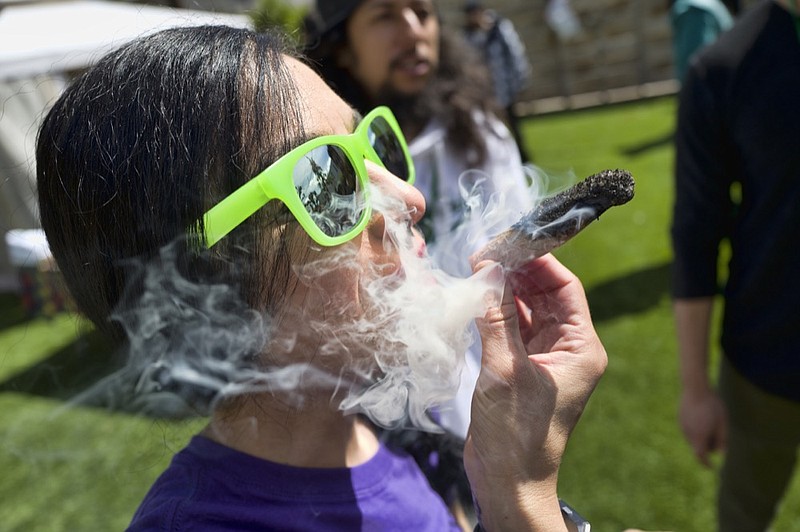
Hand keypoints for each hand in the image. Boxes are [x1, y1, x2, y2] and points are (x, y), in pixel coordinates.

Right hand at [464, 254, 606, 530]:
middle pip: (544, 294)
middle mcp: (567, 348)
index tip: (510, 241)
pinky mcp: (522, 366)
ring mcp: (544, 357)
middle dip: (517, 271)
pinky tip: (477, 294)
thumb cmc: (516, 432)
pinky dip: (495, 310)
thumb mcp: (505, 370)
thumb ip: (496, 317)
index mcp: (581, 348)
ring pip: (525, 308)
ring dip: (503, 289)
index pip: (565, 288)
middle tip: (484, 252)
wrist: (508, 480)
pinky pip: (511, 327)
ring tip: (476, 267)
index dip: (539, 261)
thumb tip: (487, 271)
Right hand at [679, 388, 726, 466]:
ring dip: (701, 438)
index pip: (701, 456)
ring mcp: (682, 426)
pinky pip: (688, 430)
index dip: (706, 464)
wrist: (695, 388)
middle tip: (717, 436)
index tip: (711, 468)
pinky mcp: (680, 419)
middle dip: (707, 447)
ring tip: (710, 422)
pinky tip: (702, 417)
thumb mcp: (722, 423)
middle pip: (697, 447)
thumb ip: (722, 440)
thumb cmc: (712, 405)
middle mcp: (688, 433)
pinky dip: (696, 430)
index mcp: (699, 436)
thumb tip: (721, 453)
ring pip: (692, 439)